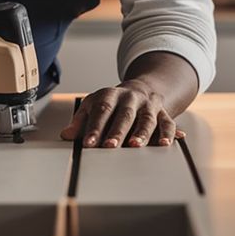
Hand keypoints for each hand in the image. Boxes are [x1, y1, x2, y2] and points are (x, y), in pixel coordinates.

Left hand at [60, 81, 185, 148]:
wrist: (140, 90)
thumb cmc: (112, 103)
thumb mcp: (93, 105)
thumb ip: (79, 121)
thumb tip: (66, 135)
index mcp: (110, 95)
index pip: (102, 109)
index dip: (95, 126)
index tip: (89, 143)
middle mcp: (131, 98)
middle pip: (125, 114)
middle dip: (117, 131)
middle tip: (110, 146)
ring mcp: (148, 105)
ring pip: (147, 118)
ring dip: (142, 132)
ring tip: (135, 146)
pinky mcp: (163, 113)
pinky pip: (168, 123)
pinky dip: (168, 134)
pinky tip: (166, 144)